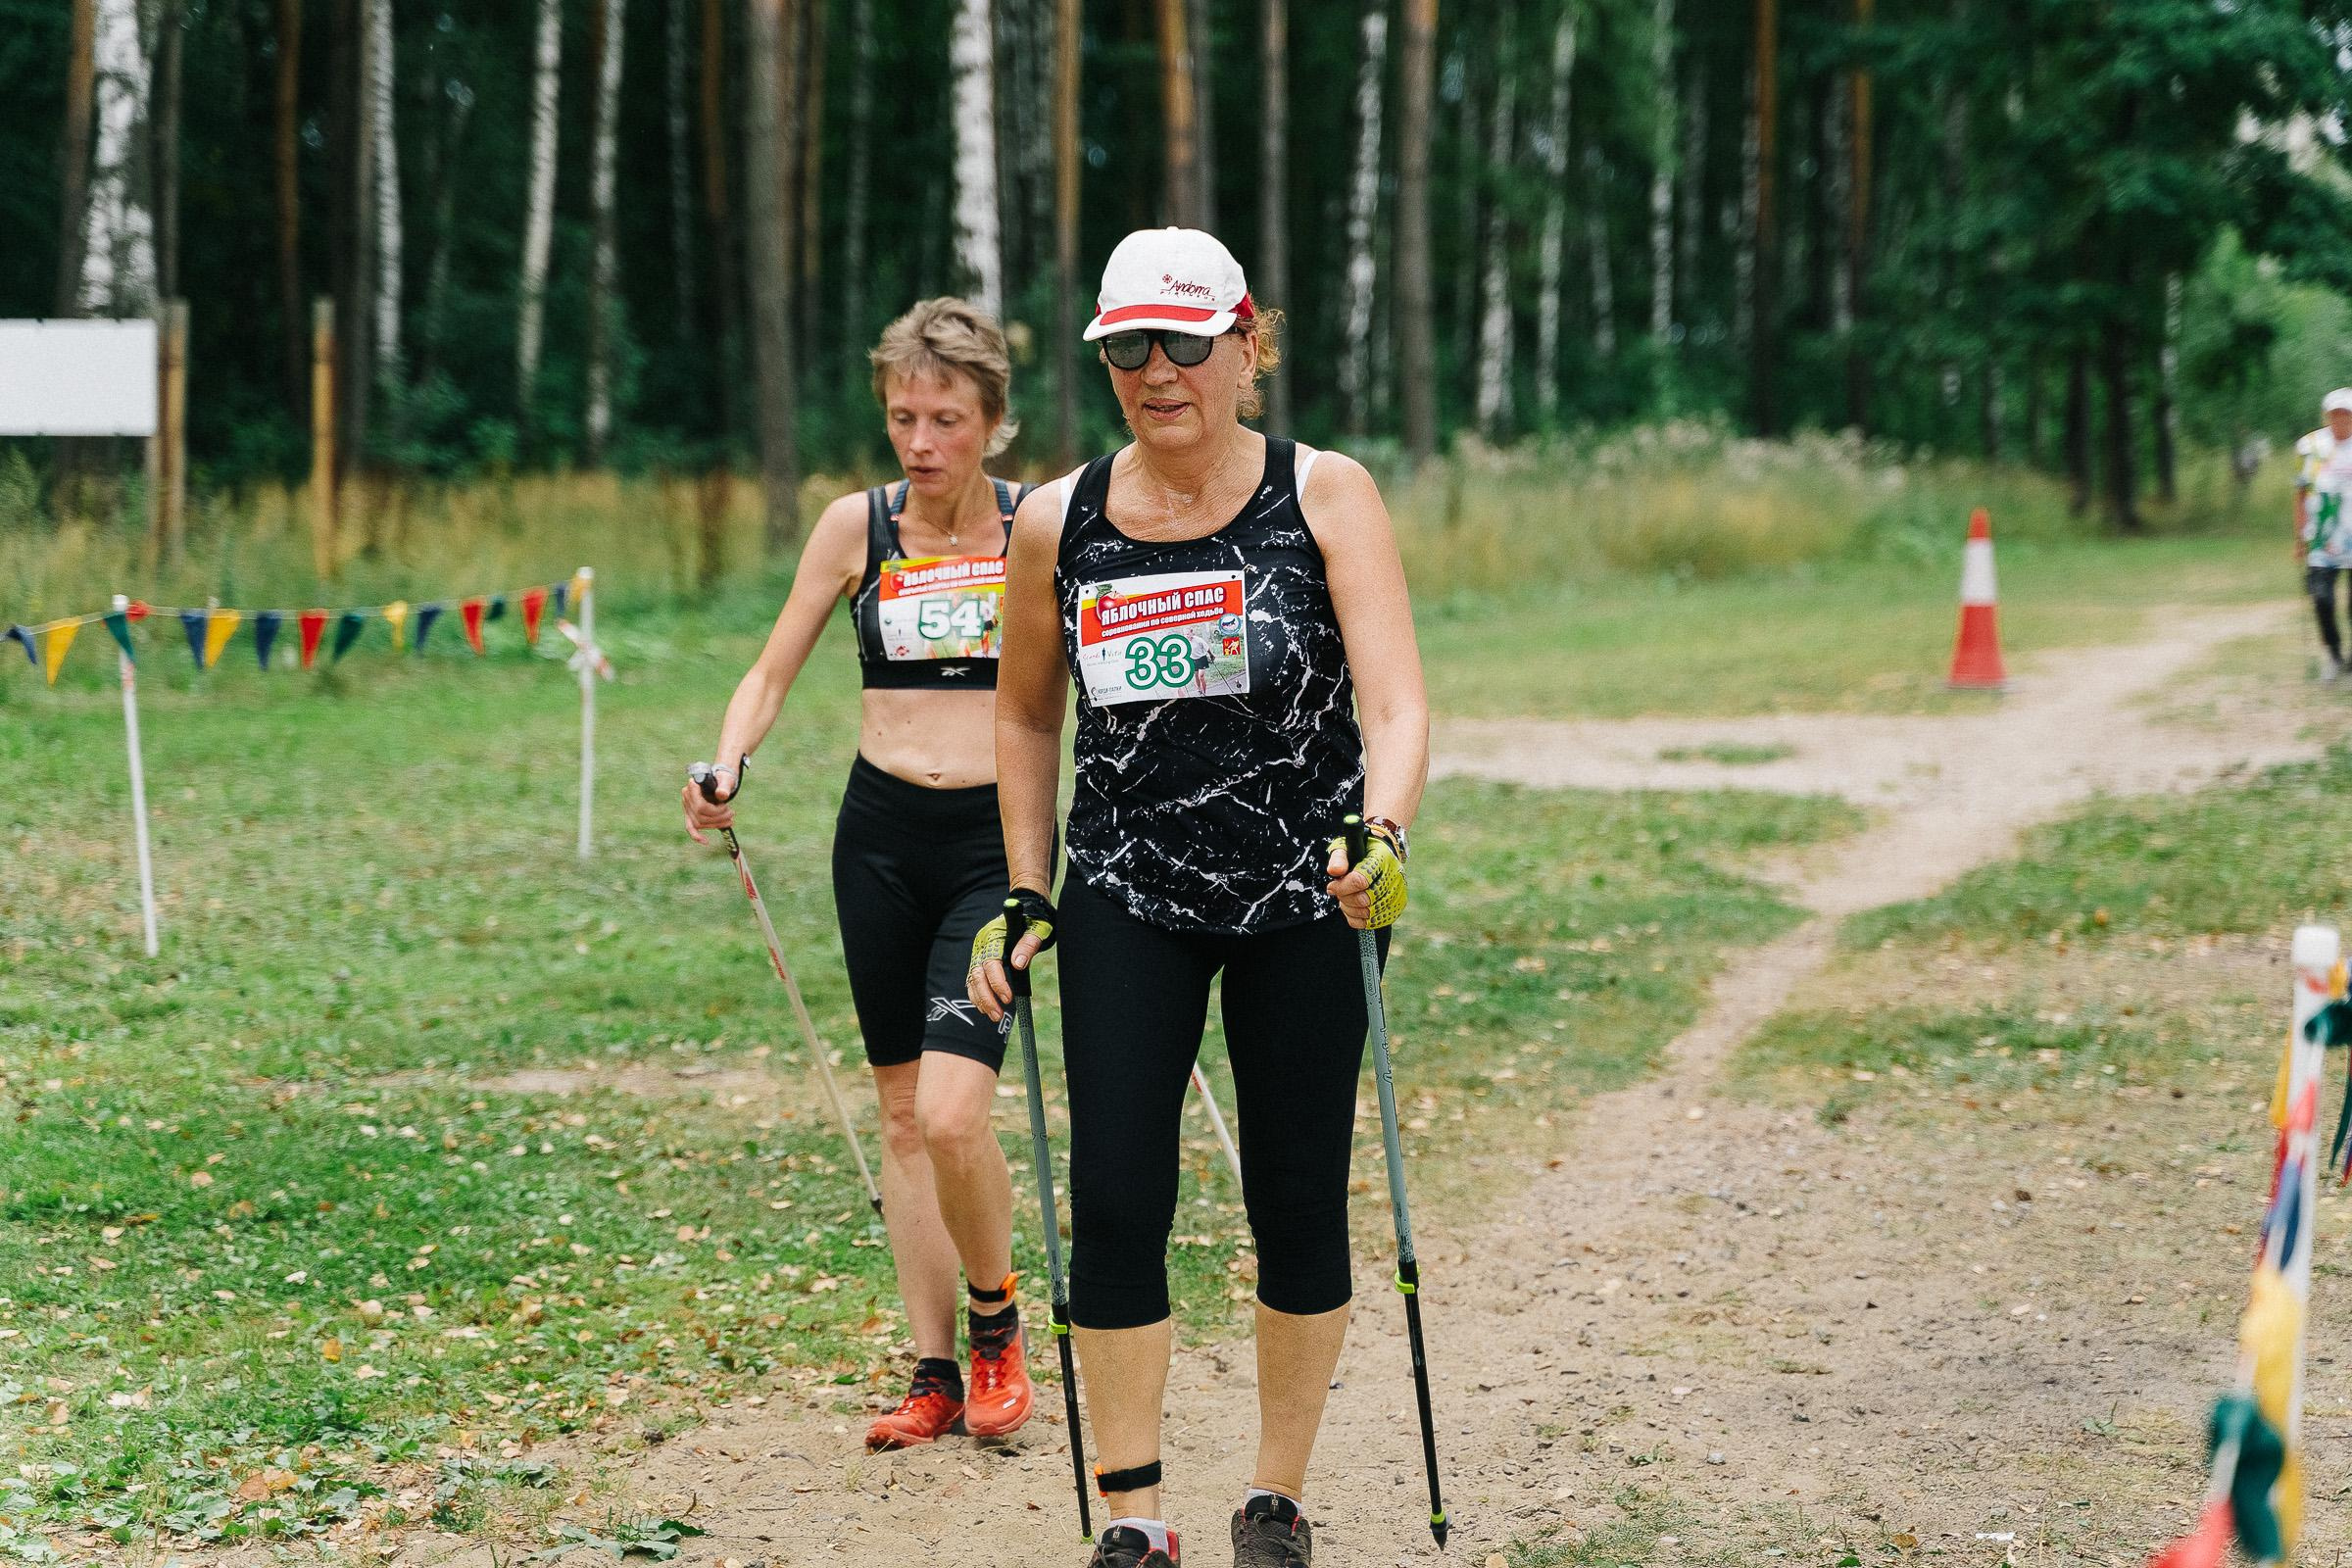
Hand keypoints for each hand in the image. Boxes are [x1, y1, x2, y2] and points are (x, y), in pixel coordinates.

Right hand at [681, 763, 737, 844]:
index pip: (701, 807)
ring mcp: (687, 807)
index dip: (715, 811)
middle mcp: (686, 798)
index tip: (725, 805)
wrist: (720, 781)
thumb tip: (722, 795)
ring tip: (730, 819)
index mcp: (692, 787)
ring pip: (699, 823)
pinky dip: (696, 836)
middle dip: (718, 818)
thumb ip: (725, 786)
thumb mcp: (726, 780)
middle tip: (732, 813)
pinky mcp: (690, 815)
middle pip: (700, 816)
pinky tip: (705, 842)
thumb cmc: (723, 780)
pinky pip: (690, 828)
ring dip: (716, 824)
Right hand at [966, 890, 1056, 1021]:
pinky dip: (977, 994)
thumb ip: (1027, 945)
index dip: (998, 983)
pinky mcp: (980, 959)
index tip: (1008, 998)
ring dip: (981, 1000)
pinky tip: (985, 1007)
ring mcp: (979, 952)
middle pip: (978, 975)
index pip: (991, 964)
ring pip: (973, 979)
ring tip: (994, 1016)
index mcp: (994, 936)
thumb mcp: (1037, 929)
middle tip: (998, 1015)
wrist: (1025, 909)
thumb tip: (1018, 964)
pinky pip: (973, 979)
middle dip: (986, 997)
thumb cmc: (1033, 920)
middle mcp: (982, 945)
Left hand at [1326, 831, 1408, 930]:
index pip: (1360, 881)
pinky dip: (1357, 919)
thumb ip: (1339, 858)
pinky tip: (1353, 908)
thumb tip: (1334, 871)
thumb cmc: (1362, 852)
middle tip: (1339, 892)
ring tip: (1346, 899)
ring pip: (1368, 913)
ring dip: (1350, 909)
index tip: (1332, 886)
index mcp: (1382, 859)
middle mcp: (1394, 877)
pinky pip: (1373, 923)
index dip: (1342, 887)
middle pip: (1364, 900)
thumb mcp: (1347, 847)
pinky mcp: (1396, 908)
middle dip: (1345, 898)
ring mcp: (1397, 894)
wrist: (1385, 855)